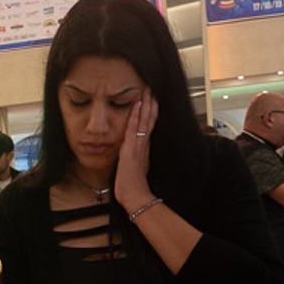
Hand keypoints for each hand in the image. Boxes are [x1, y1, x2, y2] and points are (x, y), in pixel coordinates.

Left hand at [114, 88, 158, 212]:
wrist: (136, 196)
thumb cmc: (134, 186)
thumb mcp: (136, 168)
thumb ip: (136, 158)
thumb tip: (135, 155)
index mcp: (144, 148)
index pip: (149, 125)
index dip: (151, 111)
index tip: (152, 98)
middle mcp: (143, 144)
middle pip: (149, 119)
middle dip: (151, 102)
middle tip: (151, 87)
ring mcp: (138, 145)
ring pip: (144, 120)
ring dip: (145, 104)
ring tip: (147, 90)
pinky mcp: (131, 149)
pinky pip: (134, 129)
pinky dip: (136, 116)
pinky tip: (137, 105)